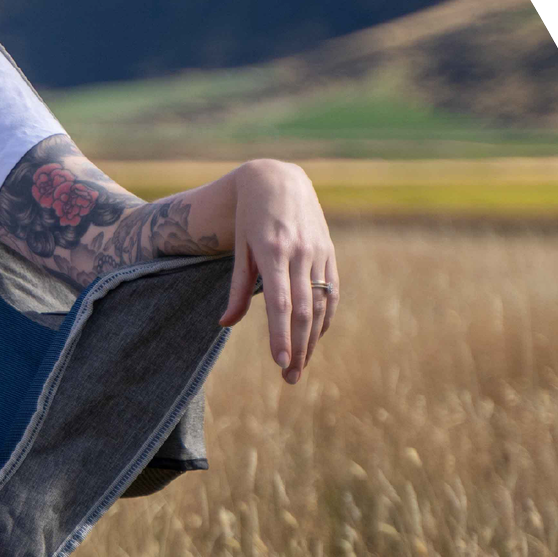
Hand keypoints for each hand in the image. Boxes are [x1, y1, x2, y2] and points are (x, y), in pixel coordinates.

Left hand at [219, 160, 337, 384]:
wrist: (279, 179)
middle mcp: (300, 254)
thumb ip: (236, 288)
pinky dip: (326, 318)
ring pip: (321, 305)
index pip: (280, 303)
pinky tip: (316, 338)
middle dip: (298, 347)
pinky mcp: (330, 253)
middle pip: (303, 310)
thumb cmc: (250, 217)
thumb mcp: (239, 249)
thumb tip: (225, 324)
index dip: (280, 334)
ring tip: (300, 366)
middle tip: (290, 377)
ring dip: (313, 339)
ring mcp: (319, 253)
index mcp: (273, 252)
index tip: (279, 361)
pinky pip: (332, 292)